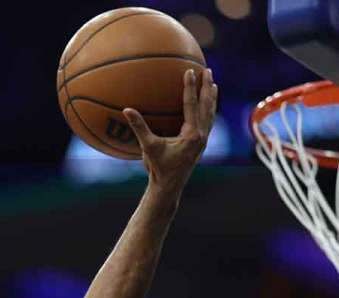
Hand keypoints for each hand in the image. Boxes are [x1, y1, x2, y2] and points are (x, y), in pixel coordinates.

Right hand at [124, 68, 216, 191]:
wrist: (169, 186)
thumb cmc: (158, 168)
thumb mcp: (148, 147)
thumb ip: (139, 128)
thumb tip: (126, 110)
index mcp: (192, 134)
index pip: (192, 105)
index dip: (190, 87)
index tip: (189, 71)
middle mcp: (201, 135)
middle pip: (207, 105)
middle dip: (207, 87)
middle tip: (207, 70)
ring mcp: (204, 139)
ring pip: (211, 113)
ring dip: (212, 97)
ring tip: (213, 84)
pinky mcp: (201, 143)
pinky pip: (207, 121)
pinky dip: (208, 110)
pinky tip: (206, 105)